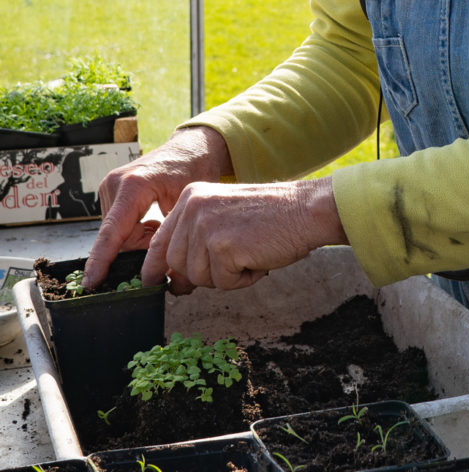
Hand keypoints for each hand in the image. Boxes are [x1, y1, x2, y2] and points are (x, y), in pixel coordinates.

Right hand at [83, 126, 231, 289]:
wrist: (193, 147)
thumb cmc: (195, 169)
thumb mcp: (186, 204)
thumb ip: (169, 235)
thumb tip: (161, 270)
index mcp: (134, 185)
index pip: (112, 232)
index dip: (101, 260)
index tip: (90, 283)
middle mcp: (115, 184)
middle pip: (116, 238)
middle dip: (139, 245)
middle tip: (164, 233)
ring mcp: (109, 186)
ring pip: (116, 234)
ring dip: (137, 238)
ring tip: (159, 223)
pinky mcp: (110, 191)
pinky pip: (117, 226)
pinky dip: (134, 230)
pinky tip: (152, 220)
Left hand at [141, 178, 345, 292]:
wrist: (305, 210)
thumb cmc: (272, 217)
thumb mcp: (224, 216)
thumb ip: (196, 238)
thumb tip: (173, 280)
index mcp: (191, 197)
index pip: (159, 241)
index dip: (156, 268)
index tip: (153, 283)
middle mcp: (192, 207)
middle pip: (176, 264)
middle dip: (204, 272)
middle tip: (235, 259)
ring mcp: (206, 226)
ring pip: (198, 278)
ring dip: (226, 276)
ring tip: (251, 253)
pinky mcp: (222, 246)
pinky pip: (222, 283)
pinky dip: (242, 279)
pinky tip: (258, 258)